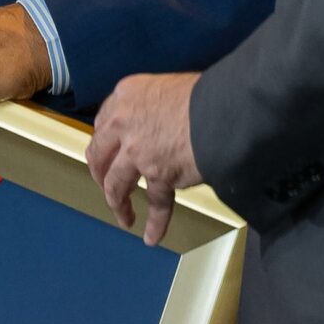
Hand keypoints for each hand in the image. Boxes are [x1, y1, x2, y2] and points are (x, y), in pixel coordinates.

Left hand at [85, 70, 201, 244]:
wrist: (225, 107)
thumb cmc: (205, 93)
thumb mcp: (167, 87)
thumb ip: (151, 107)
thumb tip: (156, 123)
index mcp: (125, 96)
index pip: (103, 125)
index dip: (105, 144)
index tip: (107, 155)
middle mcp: (123, 123)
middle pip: (99, 157)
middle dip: (100, 176)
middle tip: (106, 187)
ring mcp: (137, 151)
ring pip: (115, 184)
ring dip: (118, 204)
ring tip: (124, 217)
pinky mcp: (158, 174)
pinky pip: (155, 203)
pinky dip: (155, 222)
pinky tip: (152, 236)